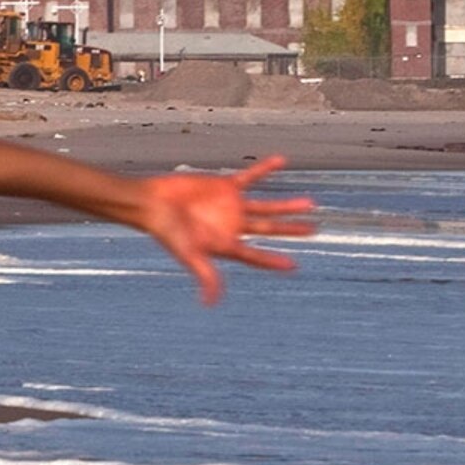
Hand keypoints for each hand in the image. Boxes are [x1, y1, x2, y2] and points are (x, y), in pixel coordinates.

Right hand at [136, 155, 317, 303]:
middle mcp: (232, 226)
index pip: (256, 256)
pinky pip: (250, 177)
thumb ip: (205, 275)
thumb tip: (210, 302)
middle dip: (290, 230)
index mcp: (226, 245)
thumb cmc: (166, 231)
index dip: (274, 261)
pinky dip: (265, 170)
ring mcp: (230, 205)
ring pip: (265, 206)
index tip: (294, 266)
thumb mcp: (188, 254)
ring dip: (286, 205)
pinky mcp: (224, 186)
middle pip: (268, 230)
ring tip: (309, 204)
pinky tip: (282, 162)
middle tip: (313, 229)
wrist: (151, 202)